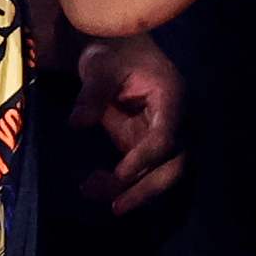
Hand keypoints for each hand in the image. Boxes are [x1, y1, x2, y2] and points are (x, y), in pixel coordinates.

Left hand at [72, 34, 188, 212]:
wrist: (120, 48)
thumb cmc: (114, 50)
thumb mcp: (100, 66)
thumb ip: (92, 94)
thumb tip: (77, 123)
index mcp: (172, 98)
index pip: (166, 137)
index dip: (144, 159)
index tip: (118, 175)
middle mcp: (178, 121)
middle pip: (175, 165)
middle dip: (146, 189)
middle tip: (115, 206)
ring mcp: (167, 135)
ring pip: (165, 174)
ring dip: (138, 192)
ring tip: (104, 203)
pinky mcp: (151, 144)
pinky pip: (149, 172)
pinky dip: (131, 186)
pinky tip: (104, 192)